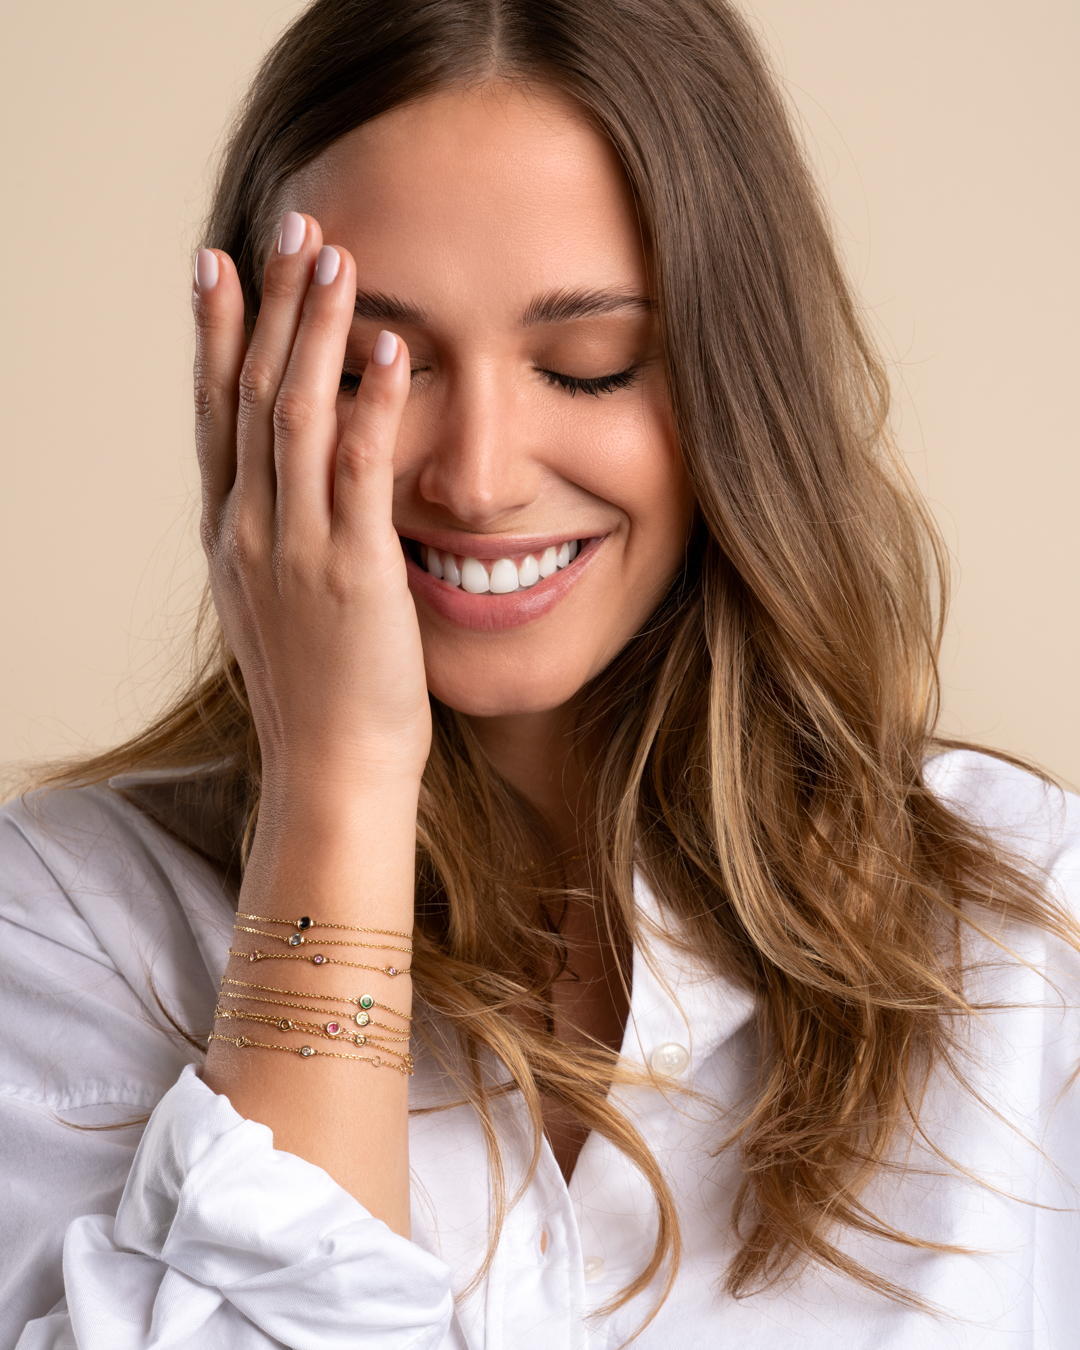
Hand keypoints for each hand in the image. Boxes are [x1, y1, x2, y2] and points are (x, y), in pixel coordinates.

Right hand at [192, 214, 430, 801]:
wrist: (331, 770)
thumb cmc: (319, 696)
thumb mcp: (278, 607)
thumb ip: (280, 542)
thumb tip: (294, 497)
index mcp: (232, 536)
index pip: (215, 415)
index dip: (217, 336)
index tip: (219, 268)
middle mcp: (250, 530)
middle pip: (249, 394)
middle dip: (269, 306)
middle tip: (290, 227)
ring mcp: (294, 548)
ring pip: (294, 414)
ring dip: (314, 331)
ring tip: (335, 258)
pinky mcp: (352, 570)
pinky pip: (357, 470)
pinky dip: (371, 404)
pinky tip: (388, 348)